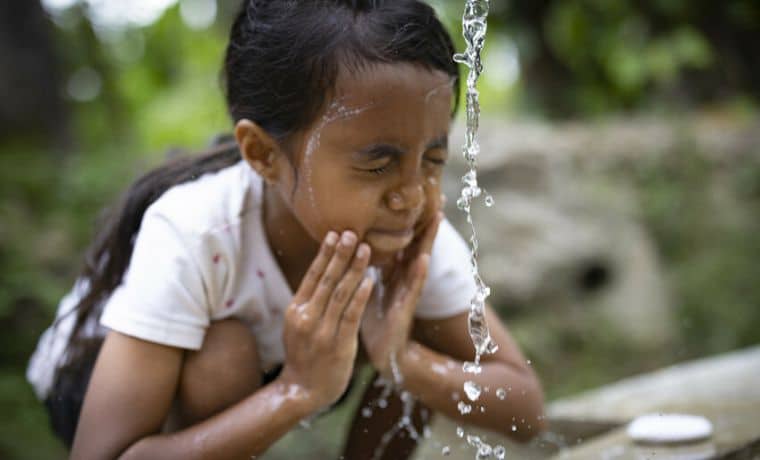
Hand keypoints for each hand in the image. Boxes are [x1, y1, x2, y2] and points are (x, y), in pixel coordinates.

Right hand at [279, 231, 372, 408]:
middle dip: (341, 254)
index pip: (313, 275)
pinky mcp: (339, 344)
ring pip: (341, 294)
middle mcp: (307, 317)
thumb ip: (309, 301)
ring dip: (354, 269)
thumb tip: (322, 271)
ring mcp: (323, 331)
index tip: (335, 233)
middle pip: (327, 279)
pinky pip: (351, 316)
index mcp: (296, 309)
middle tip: (352, 232)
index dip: (325, 253)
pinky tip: (369, 281)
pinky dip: (360, 297)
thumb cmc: (304, 354)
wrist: (303, 391)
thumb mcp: (297, 324)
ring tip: (365, 249)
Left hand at [360, 212, 442, 380]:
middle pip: (418, 244)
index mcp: (396, 272)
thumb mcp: (371, 286)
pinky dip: (418, 273)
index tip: (420, 196)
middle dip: (427, 223)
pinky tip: (423, 259)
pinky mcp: (405, 308)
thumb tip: (359, 241)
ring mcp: (408, 292)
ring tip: (436, 219)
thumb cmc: (374, 319)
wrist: (380, 353)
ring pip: (420, 260)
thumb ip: (370, 266)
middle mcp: (405, 278)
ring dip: (428, 240)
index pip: (406, 241)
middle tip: (439, 198)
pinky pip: (413, 288)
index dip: (412, 220)